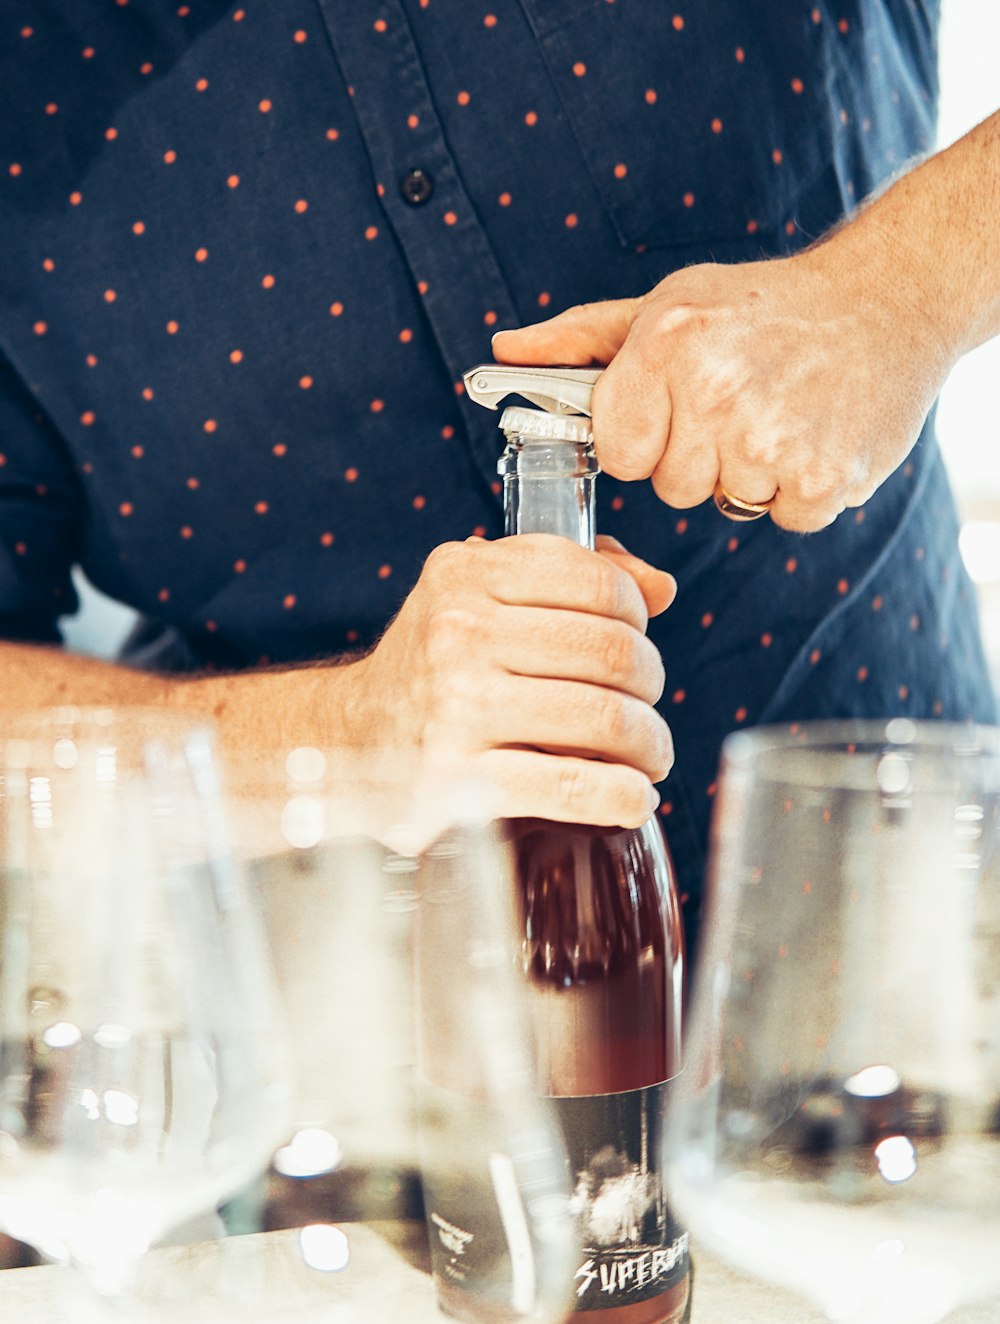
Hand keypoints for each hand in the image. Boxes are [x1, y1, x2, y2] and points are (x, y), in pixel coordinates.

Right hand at [346, 534, 675, 828]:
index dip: (638, 615)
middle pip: (612, 651)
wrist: (344, 744)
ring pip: (604, 718)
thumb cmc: (430, 669)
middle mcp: (457, 632)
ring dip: (649, 744)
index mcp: (465, 573)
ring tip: (648, 757)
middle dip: (650, 685)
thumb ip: (566, 578)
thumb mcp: (477, 597)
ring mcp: (455, 707)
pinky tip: (634, 799)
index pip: (597, 580)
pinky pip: (571, 785)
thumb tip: (661, 585)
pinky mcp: (456, 781)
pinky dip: (623, 796)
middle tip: (646, 709)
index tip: (635, 643)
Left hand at [493, 229, 953, 532]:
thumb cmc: (763, 306)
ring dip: (751, 472)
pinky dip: (799, 490)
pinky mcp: (819, 478)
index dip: (646, 438)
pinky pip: (782, 518)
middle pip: (670, 485)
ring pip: (726, 501)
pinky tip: (815, 435)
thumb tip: (502, 351)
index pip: (617, 450)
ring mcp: (769, 438)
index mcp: (665, 346)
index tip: (679, 409)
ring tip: (783, 412)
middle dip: (700, 455)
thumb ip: (581, 341)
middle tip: (742, 403)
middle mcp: (713, 391)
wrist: (888, 298)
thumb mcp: (668, 304)